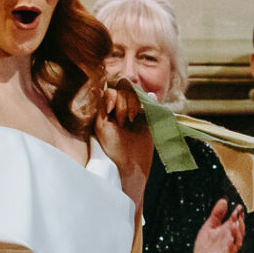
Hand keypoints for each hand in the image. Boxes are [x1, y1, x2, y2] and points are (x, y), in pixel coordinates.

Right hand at [95, 79, 154, 197]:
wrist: (133, 164)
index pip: (132, 90)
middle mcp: (119, 110)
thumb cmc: (142, 147)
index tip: (142, 109)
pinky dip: (112, 99)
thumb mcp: (149, 123)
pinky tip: (114, 113)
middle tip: (133, 118)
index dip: (138, 94)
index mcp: (131, 110)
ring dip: (124, 104)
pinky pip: (105, 95)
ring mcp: (109, 114)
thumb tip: (152, 93)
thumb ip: (150, 107)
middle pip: (125, 88)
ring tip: (124, 121)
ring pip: (116, 91)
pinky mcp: (100, 118)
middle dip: (132, 100)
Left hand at [193, 199, 245, 252]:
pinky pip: (230, 252)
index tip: (239, 207)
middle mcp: (231, 239)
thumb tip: (223, 200)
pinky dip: (231, 246)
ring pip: (237, 240)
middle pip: (239, 229)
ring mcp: (229, 248)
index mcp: (228, 230)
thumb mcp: (210, 226)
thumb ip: (217, 214)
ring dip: (237, 232)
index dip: (239, 214)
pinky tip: (230, 240)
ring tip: (234, 223)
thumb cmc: (207, 244)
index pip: (237, 221)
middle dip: (238, 221)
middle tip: (236, 213)